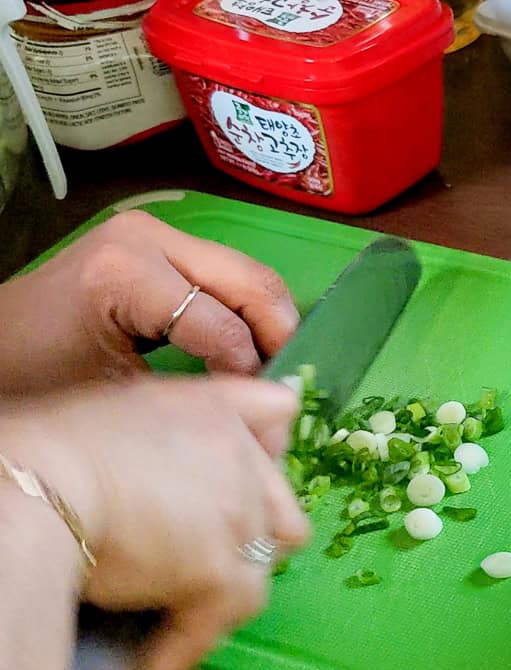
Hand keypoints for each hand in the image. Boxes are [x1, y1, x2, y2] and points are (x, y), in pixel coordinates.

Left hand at [0, 210, 299, 395]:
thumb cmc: (39, 375)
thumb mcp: (117, 394)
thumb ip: (194, 394)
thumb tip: (262, 407)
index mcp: (129, 272)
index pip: (224, 326)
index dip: (250, 373)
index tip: (259, 412)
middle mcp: (150, 238)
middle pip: (253, 283)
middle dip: (280, 336)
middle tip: (288, 385)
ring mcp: (157, 233)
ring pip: (250, 275)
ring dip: (269, 322)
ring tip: (271, 369)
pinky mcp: (159, 242)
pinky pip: (227, 274)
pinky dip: (248, 311)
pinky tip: (248, 349)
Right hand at [0, 375, 309, 669]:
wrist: (33, 490)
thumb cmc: (47, 450)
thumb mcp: (118, 412)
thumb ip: (164, 429)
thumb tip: (165, 466)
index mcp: (213, 409)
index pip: (279, 413)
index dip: (266, 449)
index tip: (238, 479)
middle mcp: (240, 458)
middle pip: (281, 509)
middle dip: (249, 537)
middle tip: (197, 562)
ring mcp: (237, 517)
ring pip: (261, 571)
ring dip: (220, 596)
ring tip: (172, 619)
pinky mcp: (217, 574)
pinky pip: (212, 628)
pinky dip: (174, 656)